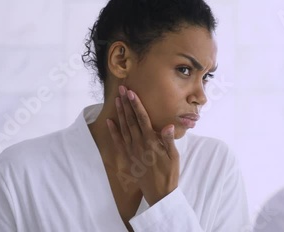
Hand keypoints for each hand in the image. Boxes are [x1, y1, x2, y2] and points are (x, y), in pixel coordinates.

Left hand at [106, 85, 179, 205]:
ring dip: (120, 113)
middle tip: (122, 90)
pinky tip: (109, 122)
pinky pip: (118, 142)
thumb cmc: (169, 173)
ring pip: (124, 128)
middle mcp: (139, 144)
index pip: (142, 119)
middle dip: (126, 104)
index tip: (132, 93)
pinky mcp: (128, 157)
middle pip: (131, 120)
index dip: (136, 105)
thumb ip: (168, 140)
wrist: (159, 192)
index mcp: (151, 142)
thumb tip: (168, 125)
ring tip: (116, 100)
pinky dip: (113, 131)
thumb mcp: (173, 156)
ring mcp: (132, 150)